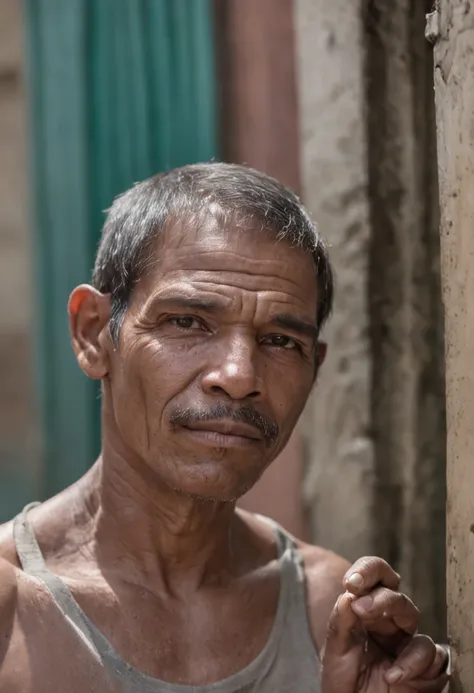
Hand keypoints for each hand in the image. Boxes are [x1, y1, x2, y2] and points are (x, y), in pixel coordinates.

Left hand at [321, 557, 448, 691]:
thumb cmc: (344, 680)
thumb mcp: (335, 650)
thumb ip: (340, 622)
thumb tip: (348, 594)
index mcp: (368, 610)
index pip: (376, 577)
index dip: (368, 571)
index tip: (351, 582)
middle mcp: (390, 622)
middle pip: (396, 595)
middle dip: (380, 598)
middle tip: (360, 608)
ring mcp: (407, 643)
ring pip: (414, 617)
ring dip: (397, 629)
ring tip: (375, 646)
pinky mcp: (424, 667)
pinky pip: (432, 653)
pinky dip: (415, 663)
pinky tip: (394, 675)